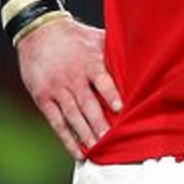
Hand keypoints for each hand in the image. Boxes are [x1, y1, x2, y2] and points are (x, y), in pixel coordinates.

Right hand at [15, 17, 122, 159]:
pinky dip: (67, 138)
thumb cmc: (74, 37)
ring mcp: (56, 89)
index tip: (120, 108)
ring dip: (84, 134)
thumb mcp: (96, 38)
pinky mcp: (43, 98)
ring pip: (72, 115)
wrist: (38, 32)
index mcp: (88, 62)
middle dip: (98, 122)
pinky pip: (56, 122)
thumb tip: (144, 57)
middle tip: (109, 139)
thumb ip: (115, 51)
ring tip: (97, 149)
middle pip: (86, 103)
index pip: (101, 80)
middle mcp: (72, 77)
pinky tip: (78, 151)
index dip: (110, 94)